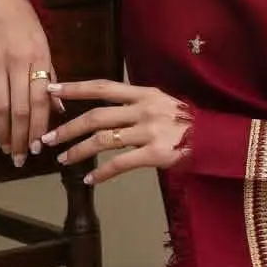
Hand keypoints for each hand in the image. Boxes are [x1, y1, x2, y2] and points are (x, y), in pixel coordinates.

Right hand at [0, 0, 56, 164]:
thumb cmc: (24, 22)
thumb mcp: (44, 45)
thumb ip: (51, 77)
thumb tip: (59, 110)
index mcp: (39, 58)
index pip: (40, 101)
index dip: (40, 127)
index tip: (40, 148)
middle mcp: (16, 62)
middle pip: (20, 109)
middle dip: (22, 137)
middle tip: (22, 157)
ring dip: (2, 132)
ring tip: (7, 149)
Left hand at [41, 79, 190, 184]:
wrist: (218, 139)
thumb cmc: (189, 123)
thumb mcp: (163, 104)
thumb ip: (137, 105)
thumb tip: (108, 113)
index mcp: (145, 94)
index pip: (103, 87)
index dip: (75, 88)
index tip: (52, 89)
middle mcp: (144, 109)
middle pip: (97, 116)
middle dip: (68, 127)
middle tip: (48, 138)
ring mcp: (150, 131)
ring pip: (103, 140)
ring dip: (78, 150)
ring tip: (63, 159)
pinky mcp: (155, 154)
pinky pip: (121, 164)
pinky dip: (102, 172)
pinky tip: (90, 179)